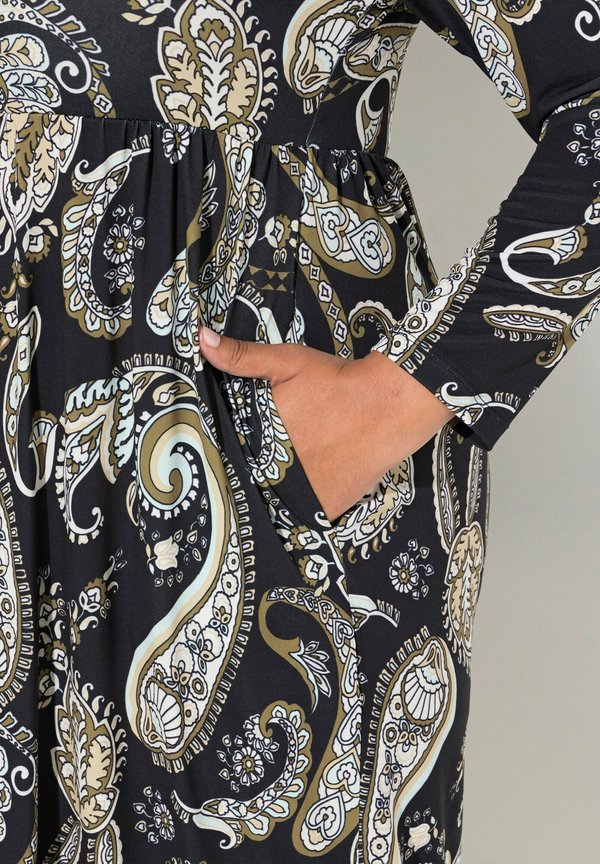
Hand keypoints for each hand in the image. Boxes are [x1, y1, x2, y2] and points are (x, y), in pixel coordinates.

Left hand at [198, 325, 455, 522]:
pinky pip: (308, 513)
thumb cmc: (335, 382)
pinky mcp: (326, 507)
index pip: (234, 456)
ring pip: (281, 497)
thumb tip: (201, 338)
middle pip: (257, 479)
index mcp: (258, 441)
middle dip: (263, 470)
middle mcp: (275, 473)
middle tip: (283, 453)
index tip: (247, 446)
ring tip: (300, 468)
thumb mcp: (286, 362)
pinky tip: (315, 483)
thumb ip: (241, 356)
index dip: (239, 452)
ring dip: (283, 488)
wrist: (388, 404)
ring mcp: (301, 494)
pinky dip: (309, 502)